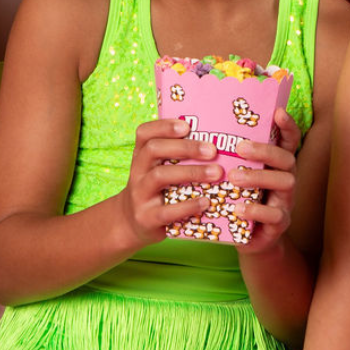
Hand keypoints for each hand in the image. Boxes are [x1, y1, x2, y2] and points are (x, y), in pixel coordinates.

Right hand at [118, 117, 220, 246]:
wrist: (132, 224)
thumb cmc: (156, 191)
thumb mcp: (158, 170)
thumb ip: (177, 157)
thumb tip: (217, 143)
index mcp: (141, 156)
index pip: (144, 133)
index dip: (163, 126)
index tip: (187, 126)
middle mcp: (137, 172)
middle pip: (154, 150)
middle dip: (185, 147)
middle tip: (212, 150)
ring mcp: (139, 195)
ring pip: (159, 176)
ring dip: (191, 172)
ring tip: (216, 173)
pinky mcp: (146, 218)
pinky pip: (167, 210)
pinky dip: (188, 205)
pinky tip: (206, 201)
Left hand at [229, 109, 300, 253]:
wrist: (248, 239)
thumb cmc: (238, 199)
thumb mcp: (236, 176)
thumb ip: (229, 158)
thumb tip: (200, 131)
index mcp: (276, 164)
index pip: (289, 140)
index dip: (287, 125)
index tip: (277, 111)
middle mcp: (286, 178)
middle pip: (287, 158)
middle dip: (265, 151)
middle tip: (240, 148)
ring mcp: (286, 201)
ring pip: (285, 183)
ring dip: (259, 177)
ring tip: (234, 177)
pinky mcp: (280, 223)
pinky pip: (275, 215)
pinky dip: (256, 210)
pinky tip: (237, 208)